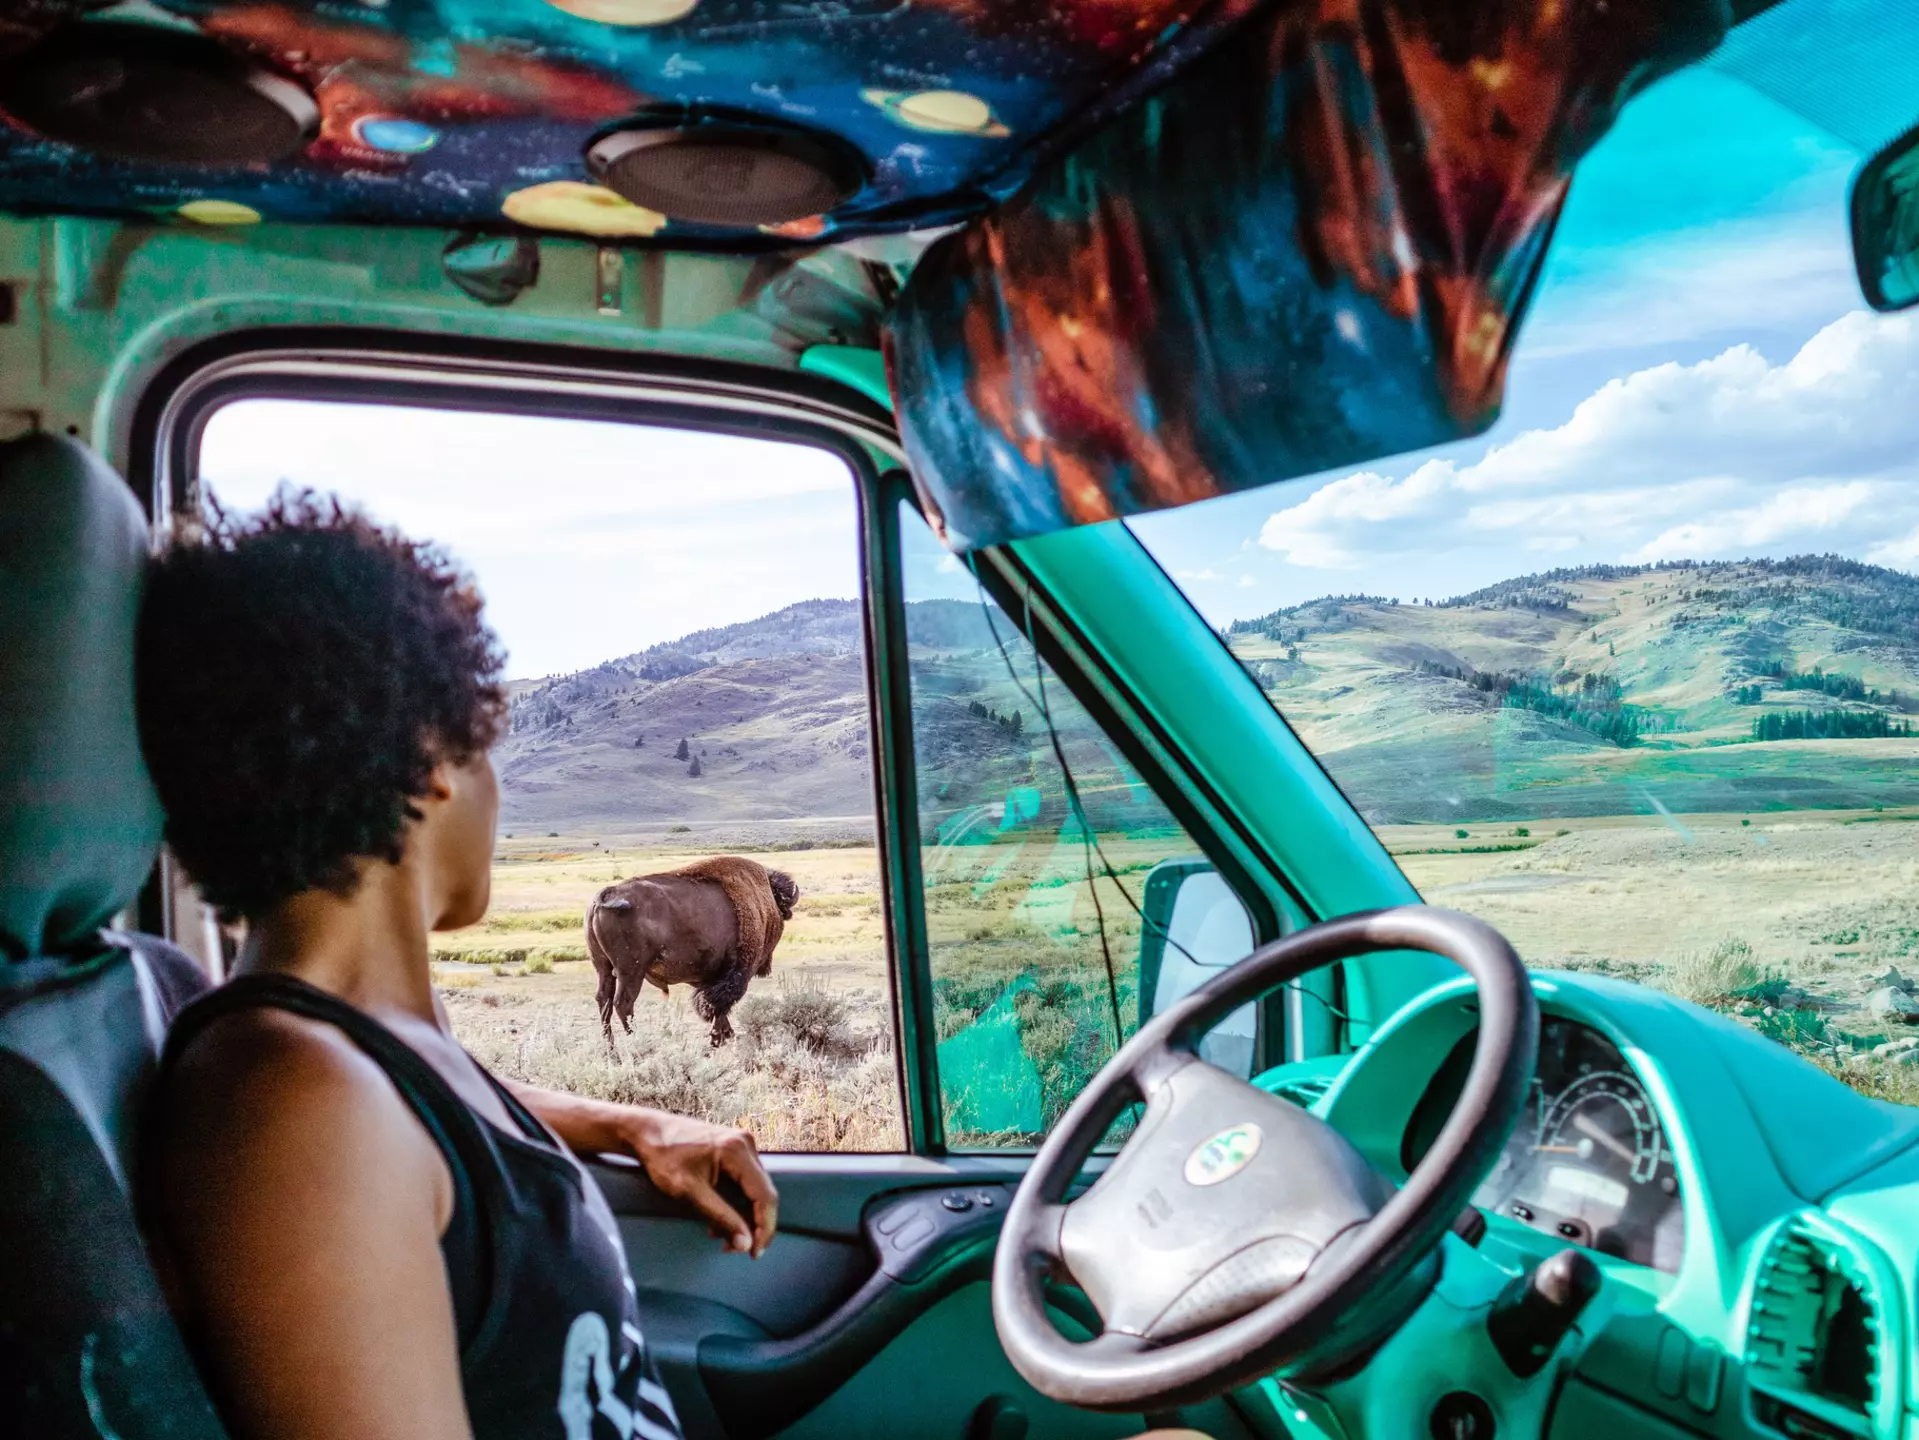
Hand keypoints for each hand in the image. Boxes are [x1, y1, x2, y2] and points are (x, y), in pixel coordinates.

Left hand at [613, 1109, 778, 1258]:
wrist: (648, 1132)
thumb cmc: (663, 1158)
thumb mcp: (689, 1192)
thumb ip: (720, 1217)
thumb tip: (745, 1243)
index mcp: (738, 1151)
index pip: (765, 1196)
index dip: (764, 1228)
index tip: (753, 1253)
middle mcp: (746, 1144)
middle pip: (764, 1193)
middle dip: (753, 1225)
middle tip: (734, 1248)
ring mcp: (742, 1144)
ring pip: (755, 1189)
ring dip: (743, 1215)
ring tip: (719, 1235)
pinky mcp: (734, 1149)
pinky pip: (745, 1180)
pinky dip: (736, 1202)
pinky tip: (719, 1216)